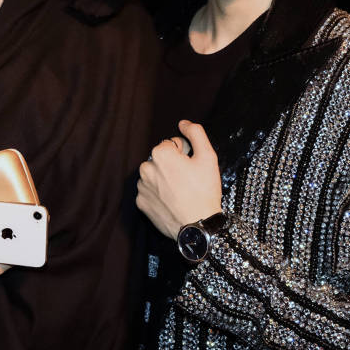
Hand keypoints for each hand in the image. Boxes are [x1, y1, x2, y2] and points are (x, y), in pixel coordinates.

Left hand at [136, 120, 221, 241]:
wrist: (197, 226)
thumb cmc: (204, 191)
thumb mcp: (208, 156)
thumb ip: (196, 133)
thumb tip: (183, 123)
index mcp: (160, 153)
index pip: (174, 144)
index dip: (186, 154)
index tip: (193, 168)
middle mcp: (145, 167)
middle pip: (162, 159)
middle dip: (174, 165)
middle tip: (189, 181)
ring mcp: (141, 187)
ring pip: (155, 175)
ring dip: (165, 179)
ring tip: (181, 192)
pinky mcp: (141, 203)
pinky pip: (150, 191)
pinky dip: (159, 194)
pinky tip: (172, 201)